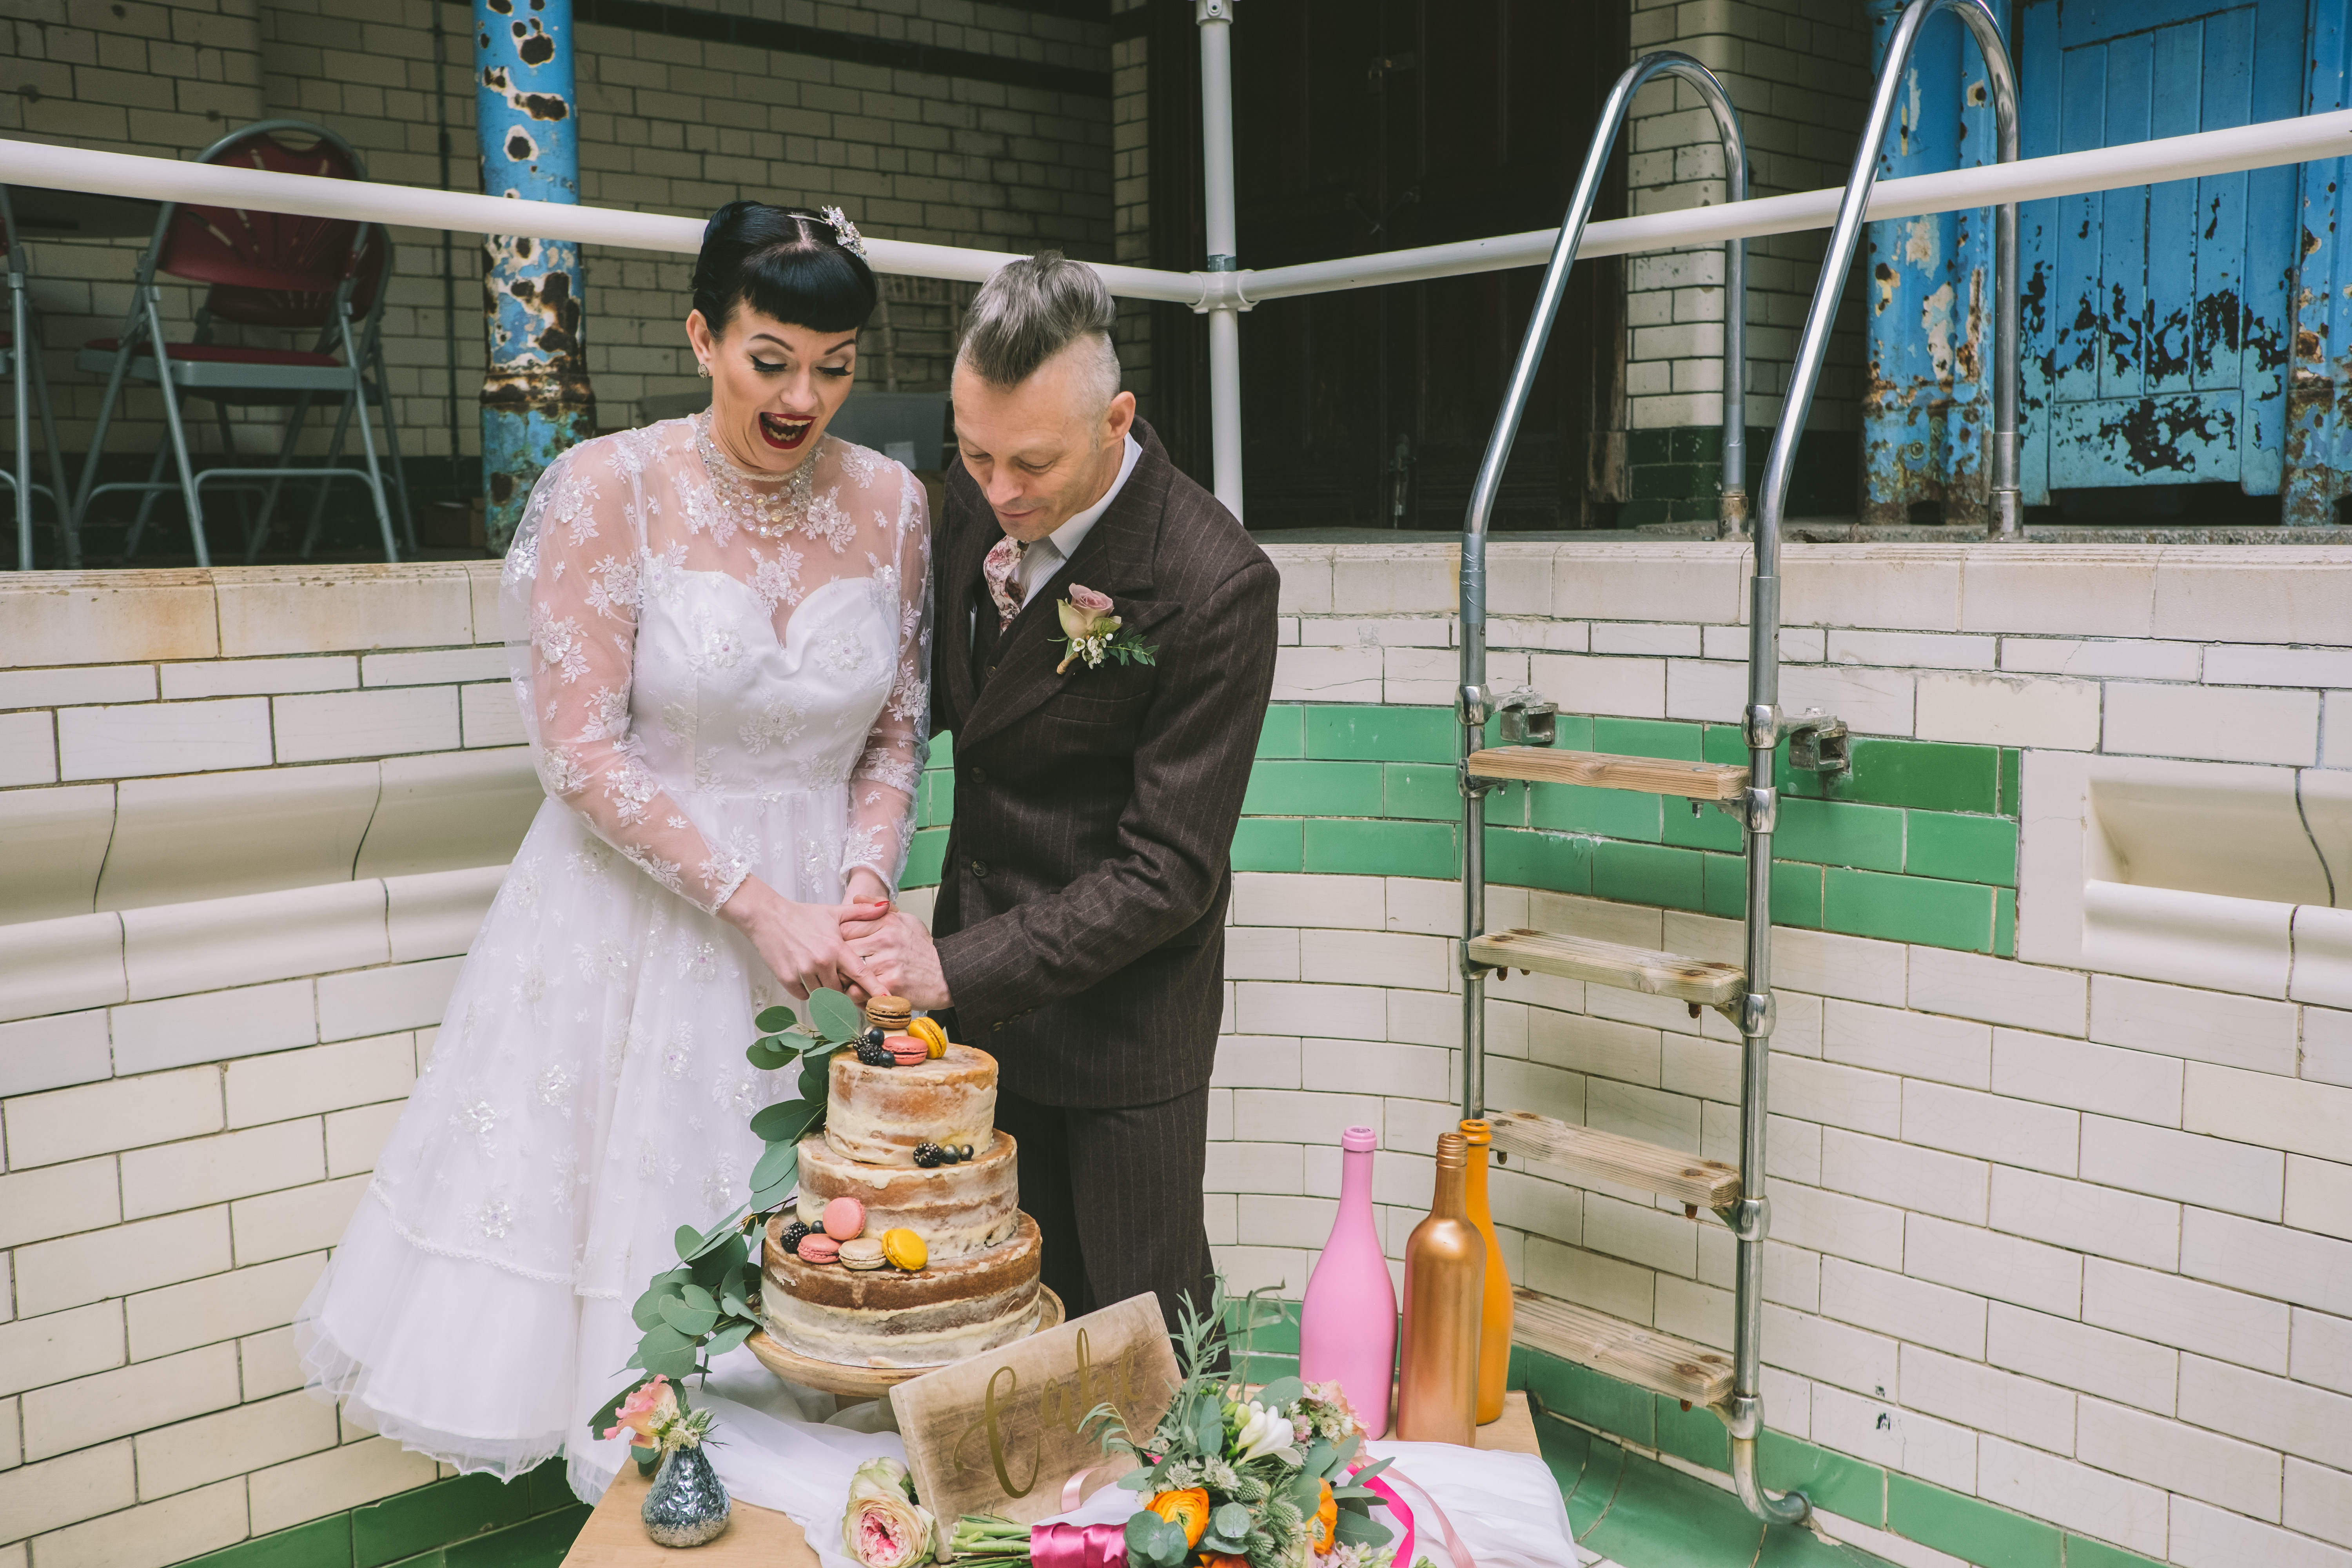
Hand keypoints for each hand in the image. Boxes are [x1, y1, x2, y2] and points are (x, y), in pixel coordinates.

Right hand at [718, 877, 886, 1001]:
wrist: (767, 916)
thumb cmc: (802, 915)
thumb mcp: (834, 912)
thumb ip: (861, 912)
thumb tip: (885, 906)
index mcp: (836, 947)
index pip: (860, 973)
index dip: (874, 989)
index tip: (885, 1001)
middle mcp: (821, 962)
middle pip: (841, 990)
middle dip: (842, 988)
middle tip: (839, 979)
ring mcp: (803, 972)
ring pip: (822, 995)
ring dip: (824, 990)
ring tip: (820, 974)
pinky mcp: (786, 978)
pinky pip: (803, 995)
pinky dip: (806, 990)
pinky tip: (805, 975)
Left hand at [838, 907, 949, 1009]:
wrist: (947, 974)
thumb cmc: (922, 949)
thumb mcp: (906, 920)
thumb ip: (879, 908)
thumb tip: (855, 899)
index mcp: (887, 922)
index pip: (845, 927)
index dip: (838, 941)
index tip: (840, 949)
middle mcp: (886, 940)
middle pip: (843, 950)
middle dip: (838, 962)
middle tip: (840, 969)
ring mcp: (887, 963)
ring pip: (848, 972)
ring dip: (845, 980)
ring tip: (850, 982)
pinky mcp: (890, 985)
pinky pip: (859, 991)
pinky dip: (856, 995)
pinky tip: (862, 994)